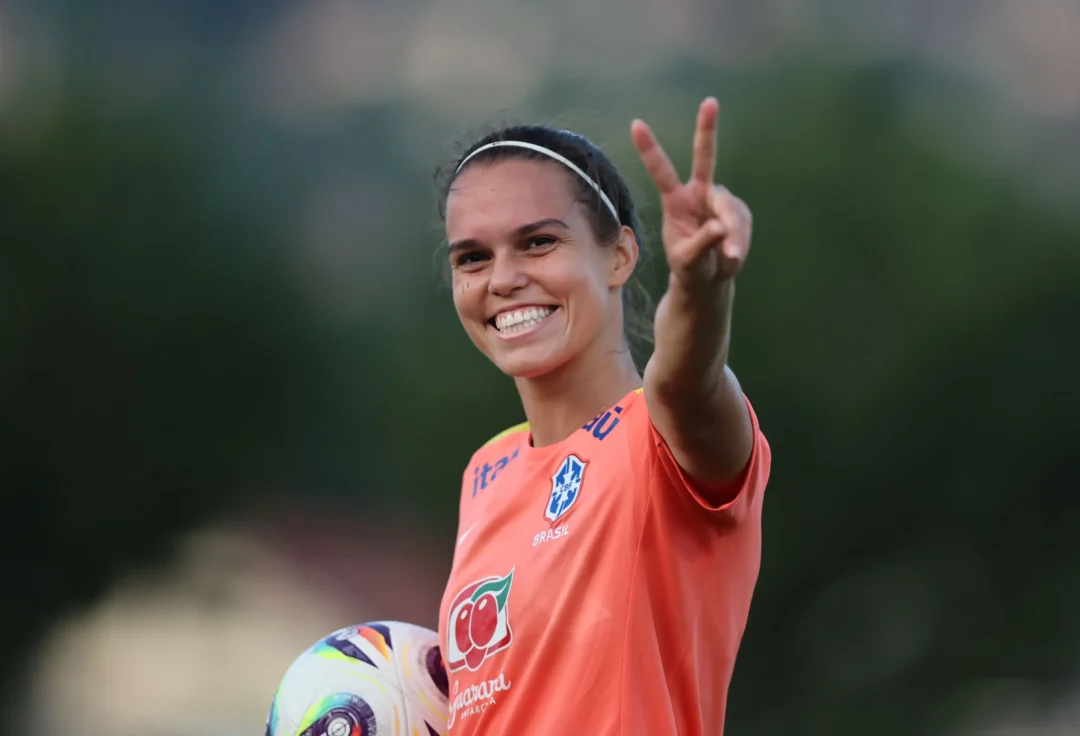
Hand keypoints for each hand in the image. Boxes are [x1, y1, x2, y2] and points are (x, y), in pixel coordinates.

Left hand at [631, 97, 751, 287]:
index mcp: (676, 201)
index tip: (635, 124)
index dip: (650, 148)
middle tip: (710, 102)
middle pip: (705, 157)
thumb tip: (719, 226)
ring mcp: (720, 199)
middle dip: (707, 129)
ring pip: (730, 209)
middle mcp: (698, 192)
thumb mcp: (687, 261)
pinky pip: (742, 223)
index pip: (661, 171)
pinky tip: (733, 255)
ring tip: (730, 257)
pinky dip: (740, 240)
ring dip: (733, 234)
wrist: (710, 277)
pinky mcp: (738, 211)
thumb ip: (700, 243)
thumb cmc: (691, 266)